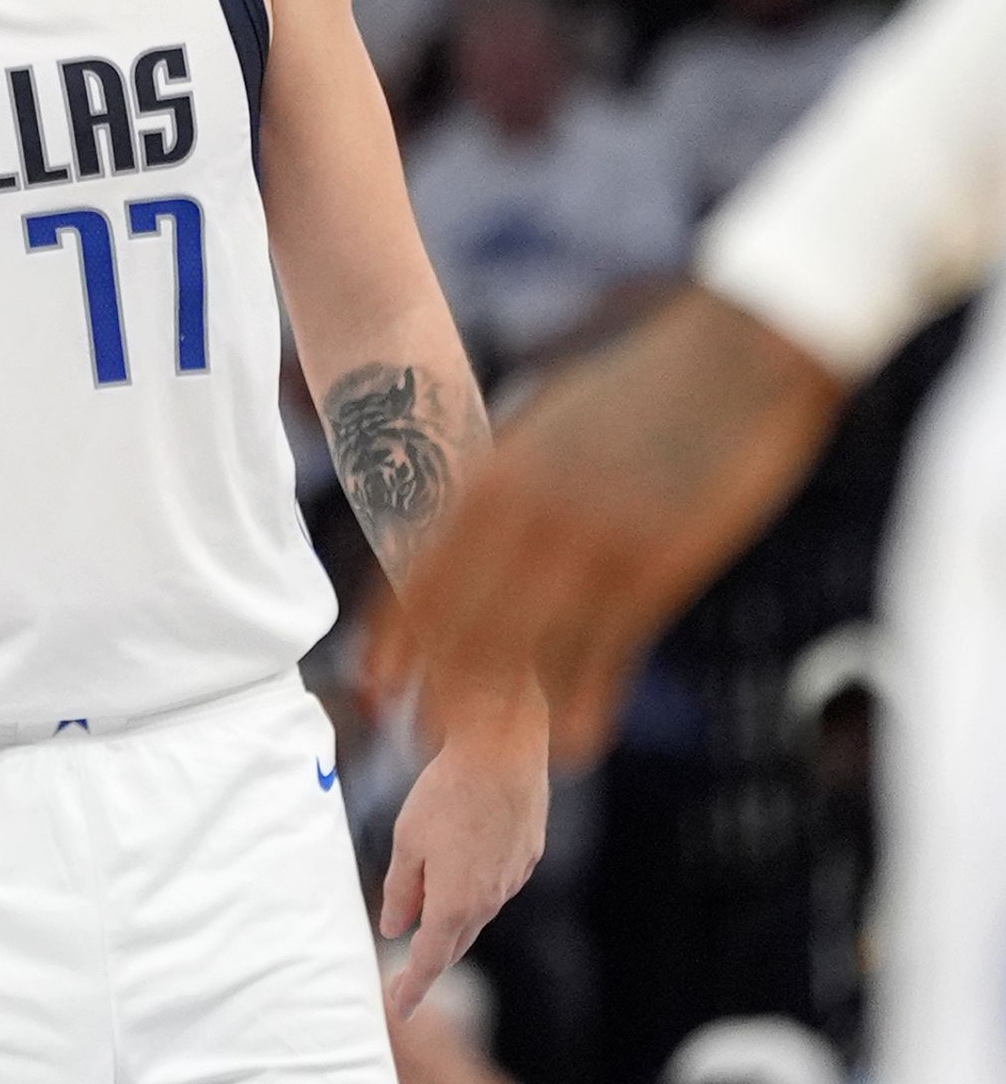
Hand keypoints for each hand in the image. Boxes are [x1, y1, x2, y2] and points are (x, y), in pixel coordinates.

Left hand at [369, 290, 841, 755]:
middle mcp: (532, 511)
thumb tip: (473, 511)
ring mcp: (595, 542)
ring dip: (500, 705)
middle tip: (414, 737)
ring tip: (476, 755)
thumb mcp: (552, 420)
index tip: (370, 681)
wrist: (738, 353)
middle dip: (435, 682)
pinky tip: (573, 742)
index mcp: (498, 472)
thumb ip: (511, 474)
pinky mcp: (658, 566)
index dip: (394, 635)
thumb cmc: (642, 383)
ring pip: (530, 644)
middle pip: (464, 618)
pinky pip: (608, 649)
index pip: (424, 570)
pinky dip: (585, 700)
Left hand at [379, 701, 546, 1022]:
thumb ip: (402, 890)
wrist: (503, 755)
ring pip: (477, 914)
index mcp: (456, 902)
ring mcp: (512, 880)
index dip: (414, 985)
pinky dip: (473, 894)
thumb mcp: (407, 841)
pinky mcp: (526, 858)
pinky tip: (460, 878)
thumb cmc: (447, 794)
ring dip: (452, 926)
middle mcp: (490, 900)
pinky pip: (494, 887)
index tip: (399, 1006)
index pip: (431, 958)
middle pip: (456, 942)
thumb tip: (396, 927)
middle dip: (430, 963)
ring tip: (426, 931)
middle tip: (406, 982)